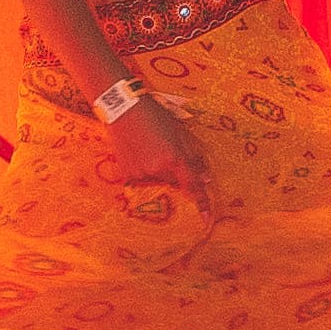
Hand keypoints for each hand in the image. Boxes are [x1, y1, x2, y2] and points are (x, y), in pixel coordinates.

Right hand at [106, 96, 212, 216]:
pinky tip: (139, 152)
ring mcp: (140, 174)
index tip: (207, 219)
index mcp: (174, 158)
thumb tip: (205, 179)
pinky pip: (143, 179)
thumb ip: (193, 158)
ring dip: (159, 170)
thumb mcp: (180, 134)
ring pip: (159, 180)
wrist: (123, 109)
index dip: (202, 202)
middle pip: (175, 181)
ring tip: (149, 148)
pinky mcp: (127, 174)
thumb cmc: (156, 117)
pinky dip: (145, 170)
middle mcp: (157, 170)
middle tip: (164, 150)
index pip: (192, 185)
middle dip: (175, 171)